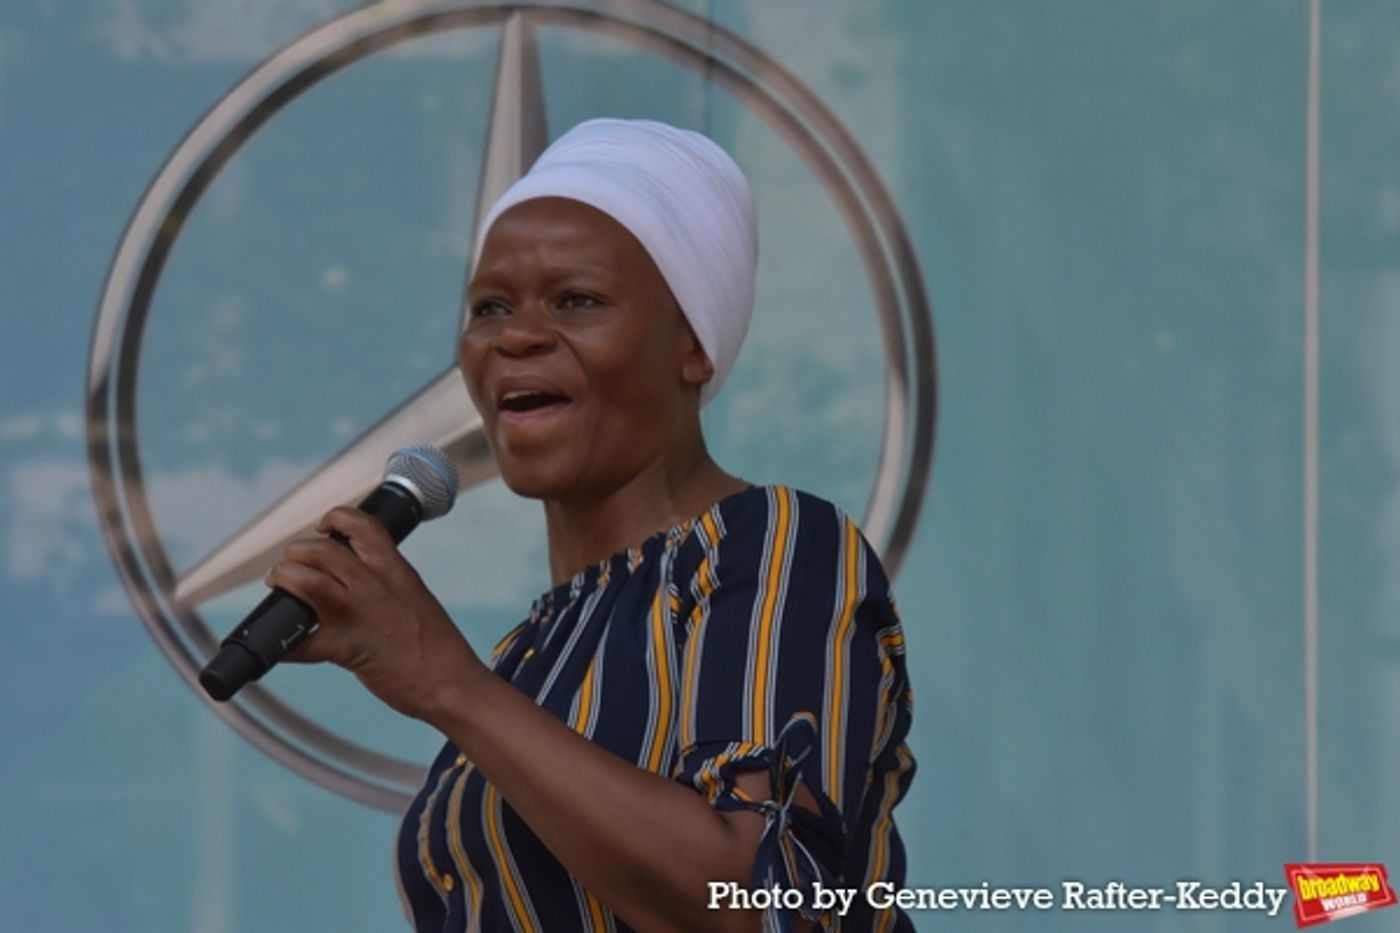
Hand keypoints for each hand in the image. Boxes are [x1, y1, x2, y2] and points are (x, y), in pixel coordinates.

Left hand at [266, 506, 484, 721]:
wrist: (448, 681)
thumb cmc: (435, 646)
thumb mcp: (414, 596)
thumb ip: (385, 582)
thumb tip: (354, 577)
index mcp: (394, 569)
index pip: (361, 525)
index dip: (335, 518)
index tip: (324, 526)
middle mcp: (373, 585)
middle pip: (321, 550)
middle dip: (296, 552)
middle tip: (291, 565)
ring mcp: (356, 614)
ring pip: (305, 580)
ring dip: (284, 579)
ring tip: (280, 586)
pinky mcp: (343, 648)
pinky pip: (299, 642)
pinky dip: (284, 644)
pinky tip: (281, 646)